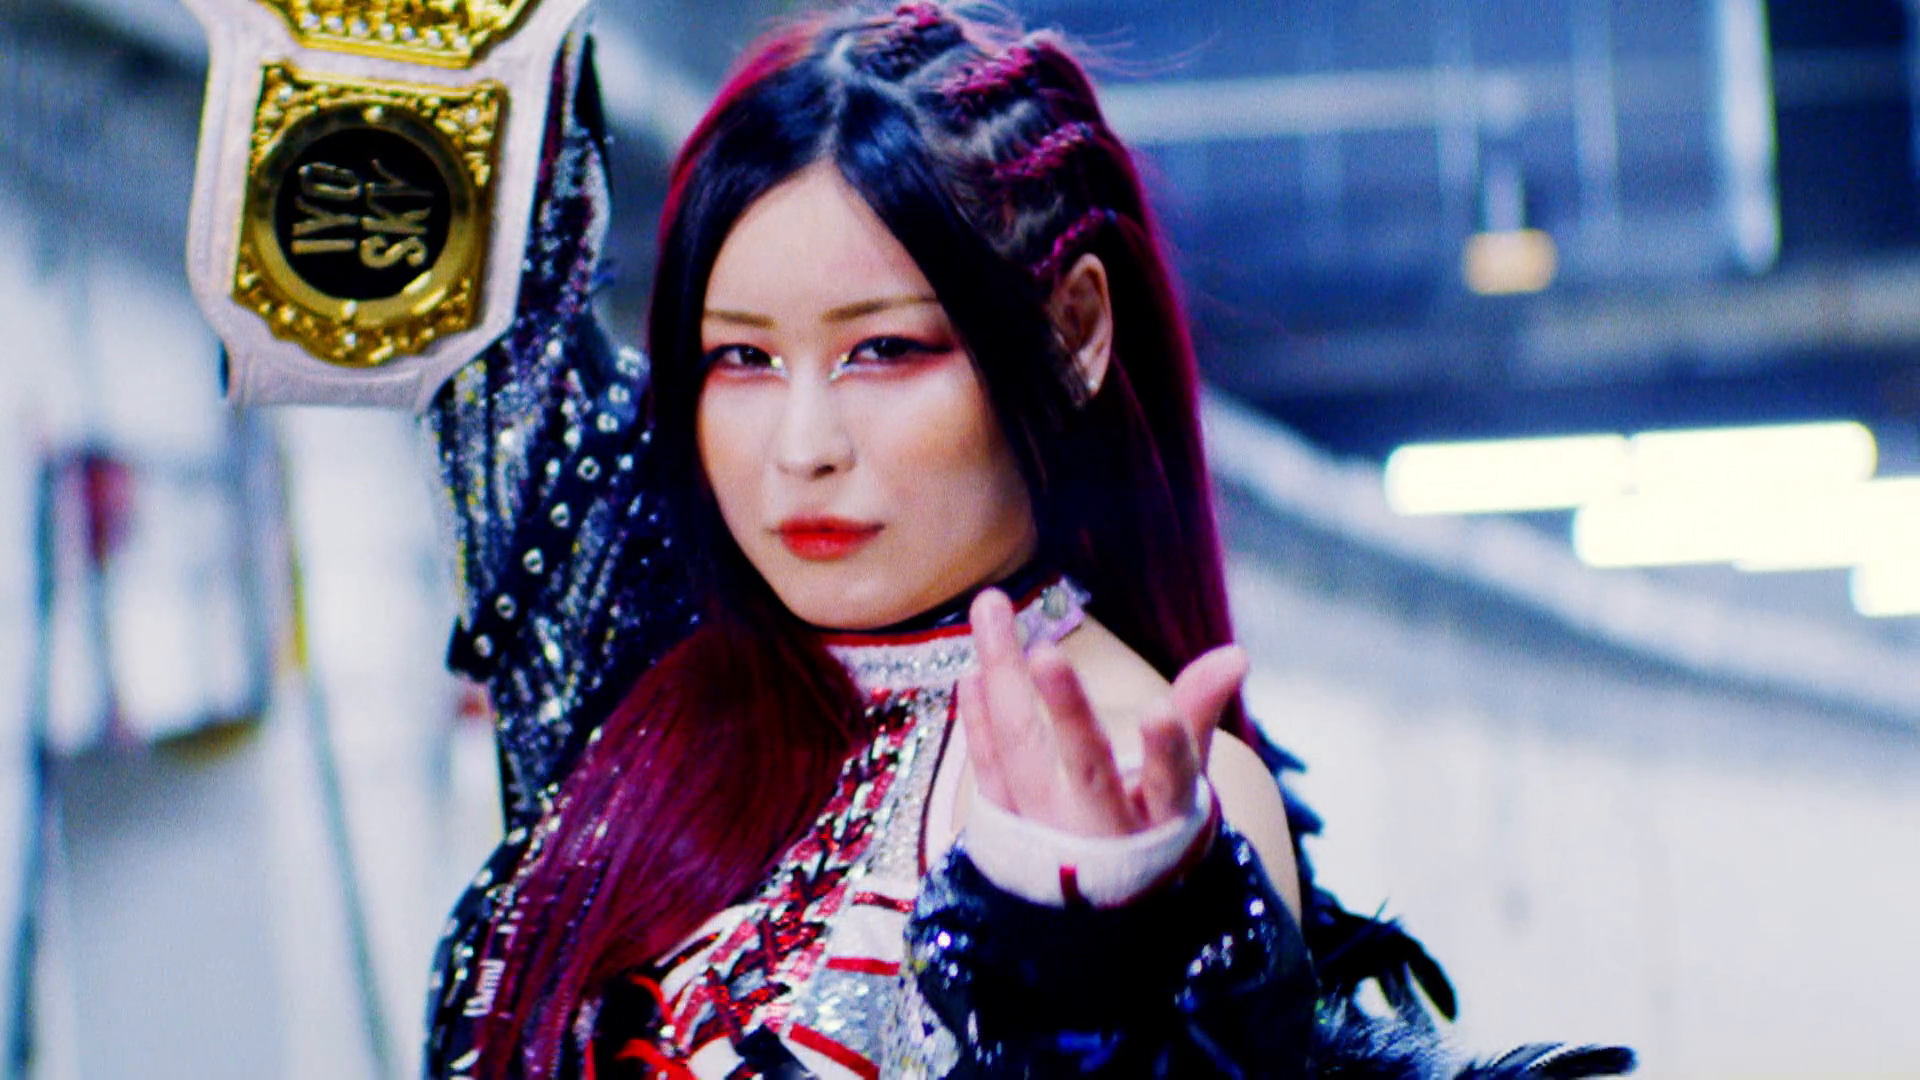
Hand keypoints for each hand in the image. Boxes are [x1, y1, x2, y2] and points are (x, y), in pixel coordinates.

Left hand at [958, 588, 1248, 838]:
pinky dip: (977, 720)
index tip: (1159, 710)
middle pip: (1085, 764)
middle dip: (1066, 709)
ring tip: (991, 612)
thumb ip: (1200, 711)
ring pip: (1021, 754)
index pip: (1169, 780)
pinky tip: (971, 672)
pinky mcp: (1007, 827)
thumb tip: (1237, 654)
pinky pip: (986, 770)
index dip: (1166, 748)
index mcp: (1159, 816)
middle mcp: (1100, 825)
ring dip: (1002, 682)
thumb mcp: (1184, 776)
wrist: (1102, 903)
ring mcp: (1047, 830)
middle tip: (1047, 653)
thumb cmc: (1150, 822)